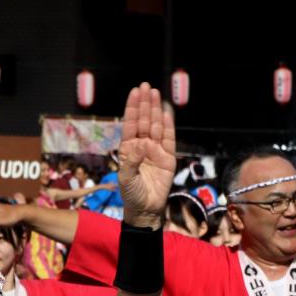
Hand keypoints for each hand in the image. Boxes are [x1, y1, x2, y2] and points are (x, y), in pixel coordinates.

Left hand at [116, 83, 174, 228]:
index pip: (130, 124)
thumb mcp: (126, 178)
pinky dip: (167, 126)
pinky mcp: (168, 158)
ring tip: (155, 94)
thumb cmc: (131, 194)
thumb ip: (131, 160)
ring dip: (155, 110)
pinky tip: (166, 113)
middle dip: (144, 104)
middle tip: (146, 86)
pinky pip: (168, 139)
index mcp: (128, 148)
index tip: (135, 92)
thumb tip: (140, 144)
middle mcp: (141, 146)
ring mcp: (155, 151)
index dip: (132, 108)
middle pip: (143, 121)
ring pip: (155, 126)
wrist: (146, 209)